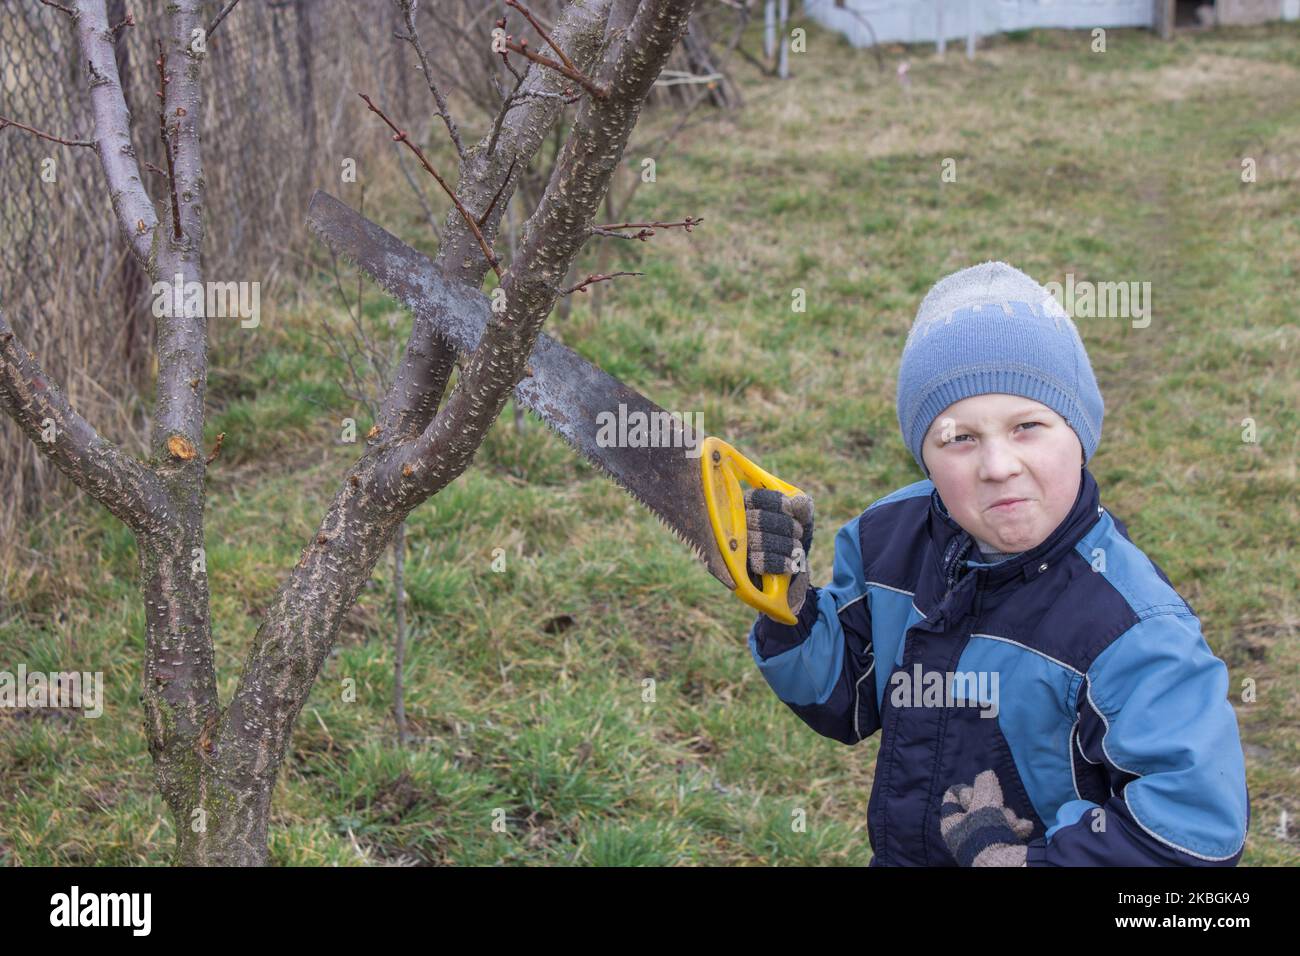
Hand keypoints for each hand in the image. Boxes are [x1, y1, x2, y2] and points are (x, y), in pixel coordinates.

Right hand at [743, 488, 813, 615]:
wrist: (790, 570)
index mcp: (748, 506)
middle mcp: (737, 524)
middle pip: (760, 519)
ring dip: (787, 545)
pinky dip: (781, 562)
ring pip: (761, 541)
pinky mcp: (740, 569)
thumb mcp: (802, 517)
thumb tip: (796, 503)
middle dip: (786, 526)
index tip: (790, 510)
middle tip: (797, 532)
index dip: (777, 504)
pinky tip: (790, 564)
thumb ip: (802, 505)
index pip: (757, 498)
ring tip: (795, 547)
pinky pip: (760, 562)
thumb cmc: (792, 537)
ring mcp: (736, 547)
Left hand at [940, 769, 1034, 866]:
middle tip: (998, 806)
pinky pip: (1004, 831)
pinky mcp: (996, 848)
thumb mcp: (984, 801)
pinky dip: (1014, 828)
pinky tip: (1023, 828)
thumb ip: (984, 785)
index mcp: (951, 822)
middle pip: (977, 806)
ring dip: (1007, 817)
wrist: (1004, 863)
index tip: (977, 788)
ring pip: (994, 818)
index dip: (965, 790)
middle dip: (994, 804)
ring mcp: (979, 842)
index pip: (951, 797)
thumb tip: (986, 773)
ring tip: (1013, 823)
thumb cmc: (986, 831)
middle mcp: (963, 834)